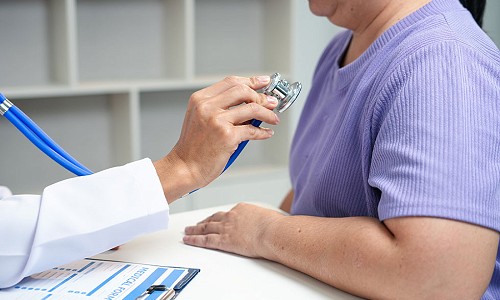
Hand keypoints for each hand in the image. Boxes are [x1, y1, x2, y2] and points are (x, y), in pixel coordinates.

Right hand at [154, 76, 279, 201]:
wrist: (185, 167)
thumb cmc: (194, 147)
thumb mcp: (200, 119)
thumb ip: (220, 107)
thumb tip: (250, 102)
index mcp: (200, 99)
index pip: (231, 82)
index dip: (251, 81)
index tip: (264, 82)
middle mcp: (207, 107)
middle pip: (243, 91)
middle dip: (262, 96)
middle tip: (272, 102)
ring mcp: (217, 121)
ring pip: (252, 109)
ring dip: (267, 113)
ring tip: (273, 118)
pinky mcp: (227, 136)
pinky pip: (252, 130)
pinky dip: (263, 132)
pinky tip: (267, 133)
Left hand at [183, 203, 283, 257]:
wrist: (272, 232)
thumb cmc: (275, 226)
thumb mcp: (269, 218)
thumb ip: (264, 221)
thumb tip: (269, 224)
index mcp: (242, 209)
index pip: (227, 213)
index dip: (219, 217)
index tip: (215, 219)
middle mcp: (231, 217)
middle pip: (213, 218)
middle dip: (203, 221)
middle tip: (196, 223)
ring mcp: (226, 228)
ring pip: (205, 228)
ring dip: (194, 229)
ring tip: (187, 231)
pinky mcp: (223, 240)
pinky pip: (205, 240)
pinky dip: (194, 240)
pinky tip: (188, 240)